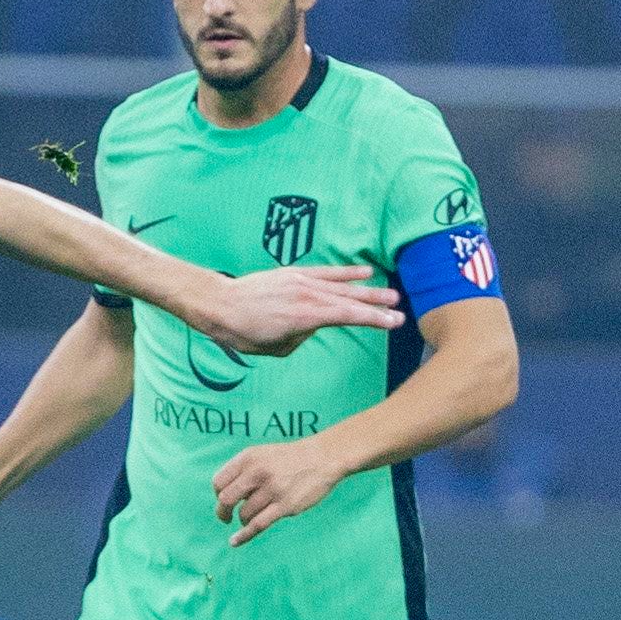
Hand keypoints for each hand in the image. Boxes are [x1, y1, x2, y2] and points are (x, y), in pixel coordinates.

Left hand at [201, 266, 402, 357]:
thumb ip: (302, 336)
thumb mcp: (277, 347)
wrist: (220, 304)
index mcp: (306, 316)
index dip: (373, 320)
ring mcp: (302, 281)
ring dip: (367, 290)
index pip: (348, 317)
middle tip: (400, 312)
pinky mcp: (293, 273)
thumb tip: (311, 326)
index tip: (393, 323)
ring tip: (390, 294)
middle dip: (376, 307)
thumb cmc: (243, 332)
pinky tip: (364, 272)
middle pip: (350, 301)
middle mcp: (308, 295)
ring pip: (341, 286)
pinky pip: (325, 272)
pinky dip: (345, 272)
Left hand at [212, 438, 346, 546]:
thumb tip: (223, 497)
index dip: (218, 495)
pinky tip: (234, 542)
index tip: (224, 500)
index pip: (219, 482)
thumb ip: (241, 471)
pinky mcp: (285, 505)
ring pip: (244, 514)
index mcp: (248, 458)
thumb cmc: (289, 459)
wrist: (323, 457)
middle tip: (225, 518)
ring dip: (243, 519)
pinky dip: (243, 536)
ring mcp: (272, 489)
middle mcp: (257, 472)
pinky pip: (258, 525)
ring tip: (252, 516)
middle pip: (226, 499)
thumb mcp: (261, 455)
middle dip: (222, 512)